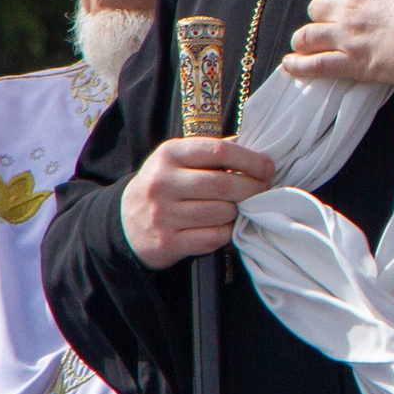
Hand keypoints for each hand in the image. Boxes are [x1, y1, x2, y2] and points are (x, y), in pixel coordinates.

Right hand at [119, 137, 277, 269]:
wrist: (125, 222)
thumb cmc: (166, 185)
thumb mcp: (179, 159)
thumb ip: (213, 152)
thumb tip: (259, 152)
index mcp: (169, 154)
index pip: (218, 151)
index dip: (250, 160)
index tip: (267, 168)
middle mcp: (162, 183)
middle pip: (223, 185)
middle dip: (252, 188)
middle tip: (263, 190)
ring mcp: (162, 214)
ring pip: (221, 212)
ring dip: (239, 211)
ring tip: (239, 208)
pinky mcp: (167, 242)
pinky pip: (213, 237)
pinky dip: (227, 232)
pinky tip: (225, 225)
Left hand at [281, 0, 393, 88]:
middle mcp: (351, 5)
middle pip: (316, 9)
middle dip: (319, 16)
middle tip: (327, 25)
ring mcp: (348, 35)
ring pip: (307, 36)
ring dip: (305, 41)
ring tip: (305, 46)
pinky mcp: (353, 64)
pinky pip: (314, 65)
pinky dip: (298, 66)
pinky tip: (291, 66)